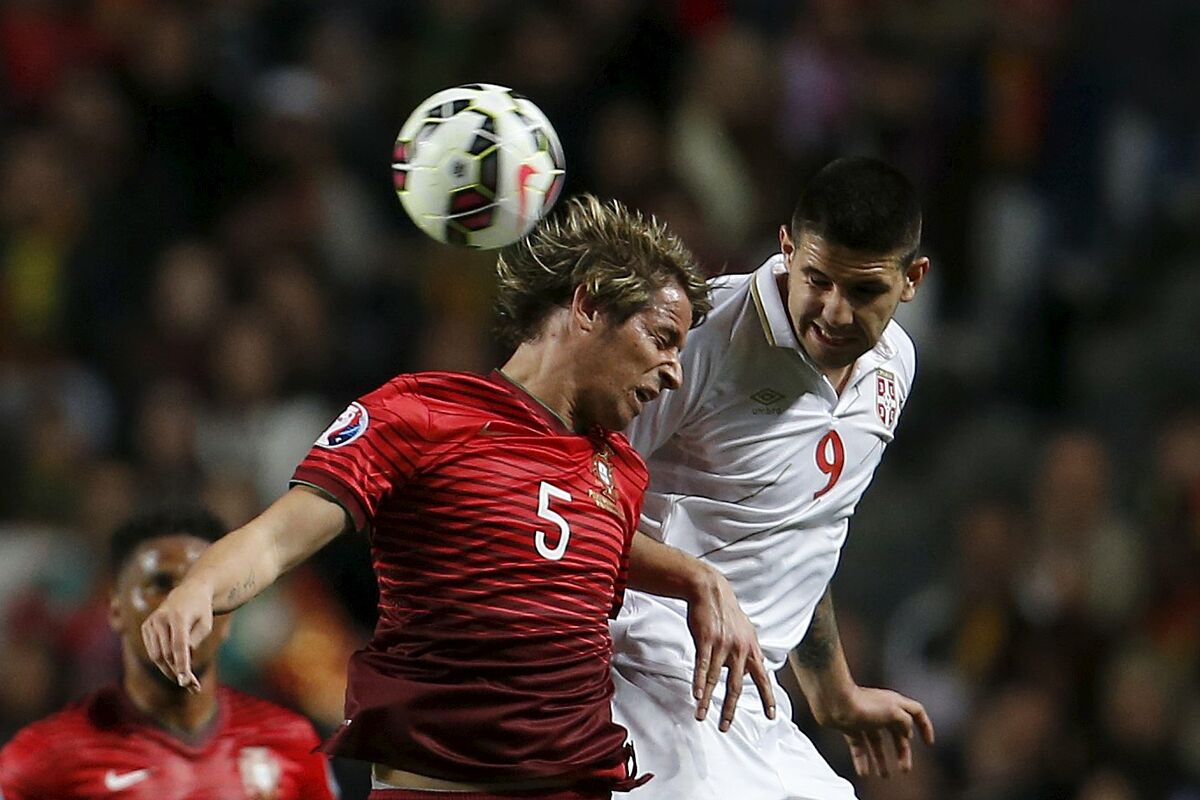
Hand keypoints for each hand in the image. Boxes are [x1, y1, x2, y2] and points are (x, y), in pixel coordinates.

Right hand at [141, 579, 214, 692]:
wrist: (189, 592)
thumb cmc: (201, 610)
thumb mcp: (206, 623)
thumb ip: (195, 640)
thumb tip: (181, 659)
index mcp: (178, 616)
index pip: (178, 645)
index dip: (181, 664)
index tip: (184, 681)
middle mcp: (161, 618)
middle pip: (168, 654)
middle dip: (179, 672)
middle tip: (193, 687)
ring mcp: (150, 623)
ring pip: (158, 656)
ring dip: (171, 670)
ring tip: (188, 681)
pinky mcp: (145, 627)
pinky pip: (154, 651)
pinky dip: (164, 662)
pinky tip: (176, 665)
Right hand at [685, 568, 775, 730]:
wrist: (710, 591)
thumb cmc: (726, 612)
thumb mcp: (745, 630)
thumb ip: (748, 650)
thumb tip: (753, 667)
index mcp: (752, 648)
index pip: (763, 678)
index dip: (768, 698)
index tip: (771, 716)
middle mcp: (740, 649)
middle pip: (737, 686)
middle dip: (730, 709)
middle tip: (724, 726)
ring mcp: (723, 645)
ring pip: (716, 680)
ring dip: (708, 701)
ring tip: (702, 716)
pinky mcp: (707, 641)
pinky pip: (703, 666)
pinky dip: (700, 682)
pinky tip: (697, 695)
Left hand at [818, 685, 934, 777]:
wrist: (834, 701)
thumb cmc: (864, 704)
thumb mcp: (894, 713)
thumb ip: (906, 723)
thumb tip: (907, 733)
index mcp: (895, 703)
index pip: (917, 712)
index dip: (925, 726)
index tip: (928, 743)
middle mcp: (881, 710)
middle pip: (897, 733)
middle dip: (902, 752)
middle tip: (904, 769)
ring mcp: (865, 718)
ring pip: (876, 742)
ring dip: (881, 759)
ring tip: (883, 776)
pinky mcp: (850, 725)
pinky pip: (859, 745)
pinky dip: (862, 759)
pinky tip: (864, 772)